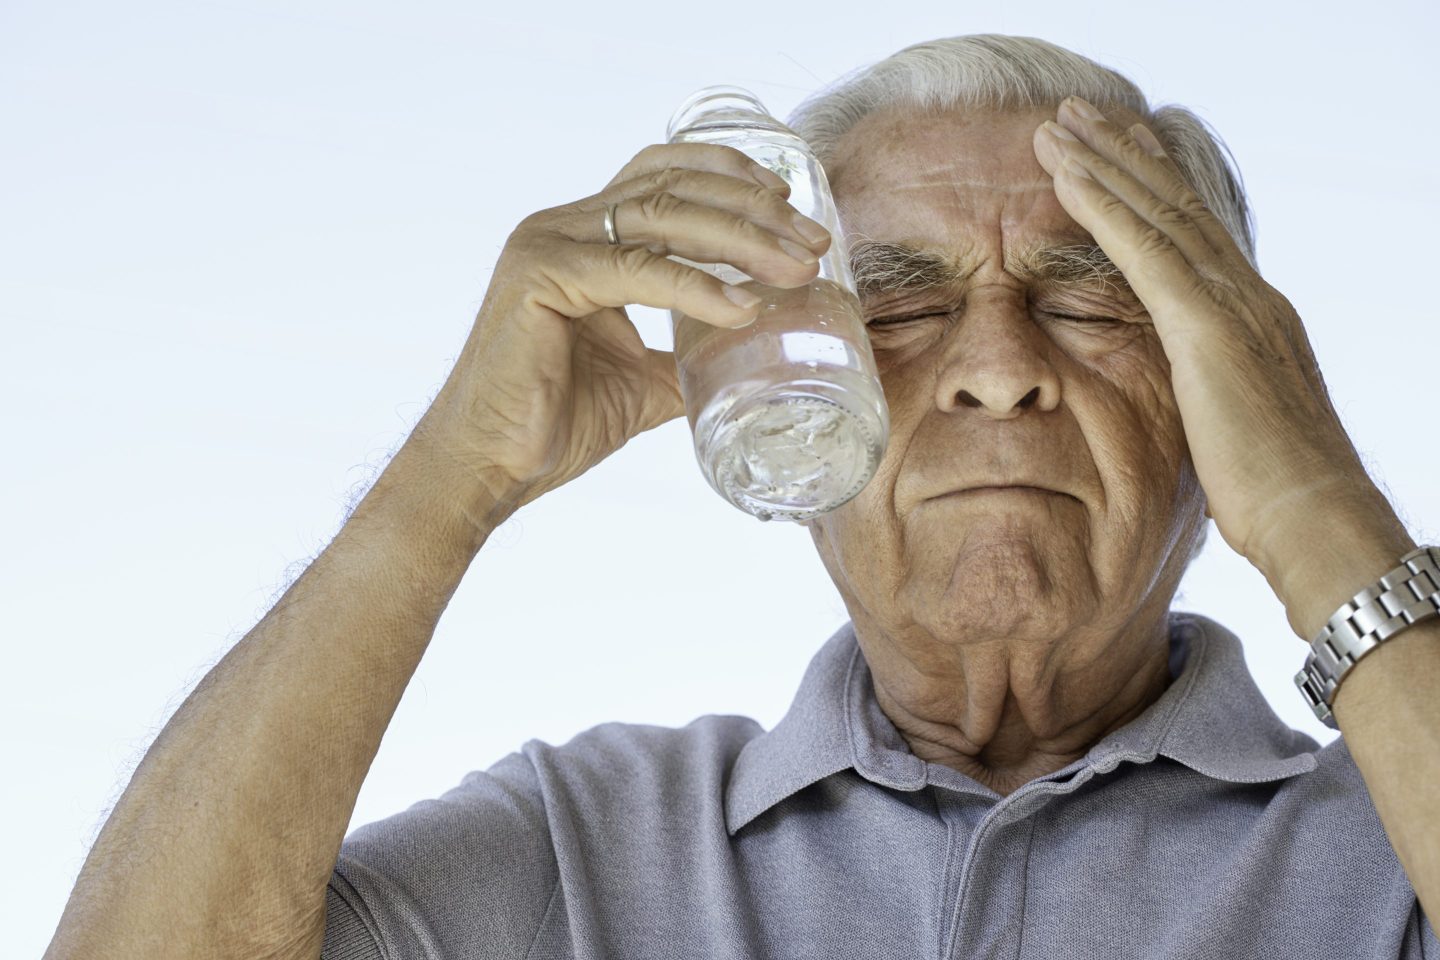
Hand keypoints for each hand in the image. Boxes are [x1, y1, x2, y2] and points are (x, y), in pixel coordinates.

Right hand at [413, 142, 829, 523]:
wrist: (490, 468)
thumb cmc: (552, 424)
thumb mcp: (641, 382)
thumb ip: (684, 359)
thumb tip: (745, 365)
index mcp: (583, 237)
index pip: (662, 175)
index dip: (729, 175)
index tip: (791, 204)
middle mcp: (562, 226)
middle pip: (673, 186)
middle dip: (753, 208)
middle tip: (814, 243)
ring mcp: (548, 244)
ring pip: (661, 217)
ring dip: (740, 239)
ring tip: (795, 269)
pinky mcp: (539, 277)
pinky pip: (635, 271)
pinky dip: (696, 287)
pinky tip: (742, 308)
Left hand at [1030, 96, 1394, 576]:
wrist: (1316, 521)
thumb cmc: (1273, 499)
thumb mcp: (1231, 429)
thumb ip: (1204, 396)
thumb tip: (1181, 401)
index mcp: (1252, 319)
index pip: (1196, 236)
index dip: (1155, 187)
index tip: (1122, 150)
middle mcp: (1247, 297)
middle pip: (1176, 206)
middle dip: (1125, 154)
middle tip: (1080, 114)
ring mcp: (1233, 306)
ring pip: (1158, 212)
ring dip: (1104, 163)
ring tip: (1059, 124)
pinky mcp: (1208, 329)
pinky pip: (1144, 251)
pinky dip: (1103, 207)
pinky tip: (1067, 176)